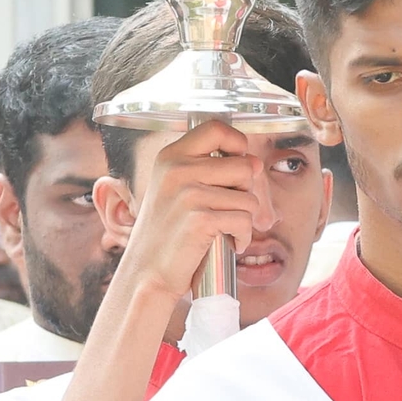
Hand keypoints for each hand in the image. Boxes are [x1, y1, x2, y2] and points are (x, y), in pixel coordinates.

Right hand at [111, 123, 278, 303]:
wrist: (146, 272)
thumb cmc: (166, 233)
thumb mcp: (177, 190)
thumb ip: (211, 171)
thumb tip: (255, 163)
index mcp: (170, 156)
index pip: (216, 128)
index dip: (237, 142)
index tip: (238, 162)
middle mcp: (177, 169)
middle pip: (243, 166)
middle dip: (245, 192)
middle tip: (228, 210)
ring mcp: (189, 193)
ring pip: (248, 197)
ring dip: (245, 219)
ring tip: (225, 230)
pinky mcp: (201, 219)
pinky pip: (244, 221)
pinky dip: (242, 237)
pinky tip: (229, 243)